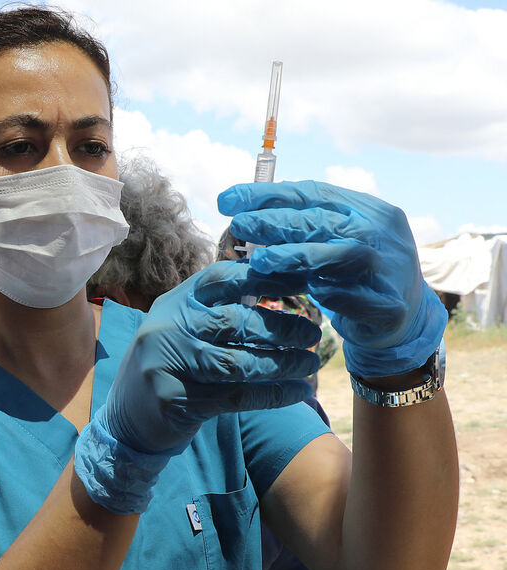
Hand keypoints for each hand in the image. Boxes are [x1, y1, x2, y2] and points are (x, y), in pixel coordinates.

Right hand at [76, 262, 319, 512]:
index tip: (303, 281)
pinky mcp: (178, 401)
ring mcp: (170, 365)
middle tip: (314, 334)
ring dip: (283, 363)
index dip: (265, 277)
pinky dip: (274, 394)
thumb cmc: (168, 367)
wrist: (125, 420)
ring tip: (310, 363)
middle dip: (282, 327)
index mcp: (174, 303)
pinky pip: (237, 395)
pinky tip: (298, 392)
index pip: (222, 278)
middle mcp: (168, 329)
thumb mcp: (182, 328)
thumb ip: (217, 309)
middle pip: (236, 321)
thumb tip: (280, 286)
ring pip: (240, 362)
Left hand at [219, 180, 445, 377]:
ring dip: (300, 255)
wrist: (401, 319)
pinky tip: (311, 292)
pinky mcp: (391, 308)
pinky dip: (336, 295)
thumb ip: (295, 230)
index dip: (268, 195)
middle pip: (327, 221)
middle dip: (278, 222)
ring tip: (260, 260)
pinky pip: (362, 299)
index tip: (226, 200)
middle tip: (239, 225)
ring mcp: (393, 270)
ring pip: (346, 254)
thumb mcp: (326, 245)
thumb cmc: (349, 275)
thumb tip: (241, 212)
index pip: (314, 193)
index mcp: (368, 209)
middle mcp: (383, 234)